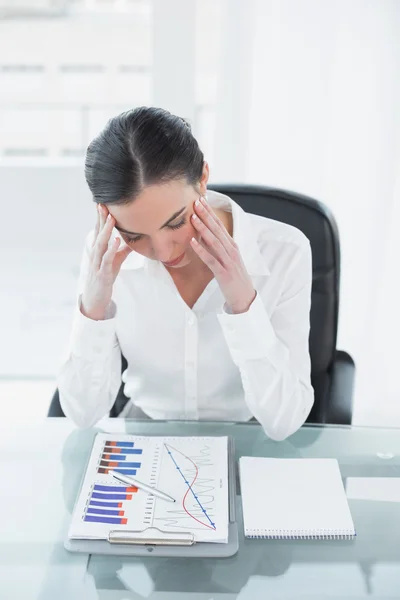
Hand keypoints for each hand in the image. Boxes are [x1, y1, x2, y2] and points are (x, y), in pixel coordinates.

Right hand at [81, 204, 132, 319]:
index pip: (99, 231)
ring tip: (111, 218)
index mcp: (99, 250)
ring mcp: (98, 264)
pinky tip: (117, 240)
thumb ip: (123, 250)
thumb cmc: (105, 277)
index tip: (102, 203)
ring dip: (106, 231)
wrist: (96, 298)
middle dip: (100, 219)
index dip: (100, 218)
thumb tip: (133, 239)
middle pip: (98, 234)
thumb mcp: (116, 262)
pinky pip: (107, 259)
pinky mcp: (103, 273)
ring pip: (101, 244)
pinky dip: (112, 249)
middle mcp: (96, 254)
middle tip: (103, 204)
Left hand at [190, 196, 255, 313]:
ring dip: (203, 228)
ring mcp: (228, 261)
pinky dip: (202, 250)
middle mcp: (231, 250)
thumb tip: (204, 235)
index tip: (201, 200)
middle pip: (217, 229)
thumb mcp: (228, 259)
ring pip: (214, 241)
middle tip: (195, 202)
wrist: (245, 297)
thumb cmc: (234, 278)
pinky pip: (211, 259)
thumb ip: (218, 247)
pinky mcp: (223, 273)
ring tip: (193, 218)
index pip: (220, 225)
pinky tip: (193, 242)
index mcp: (232, 245)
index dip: (210, 212)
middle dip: (206, 214)